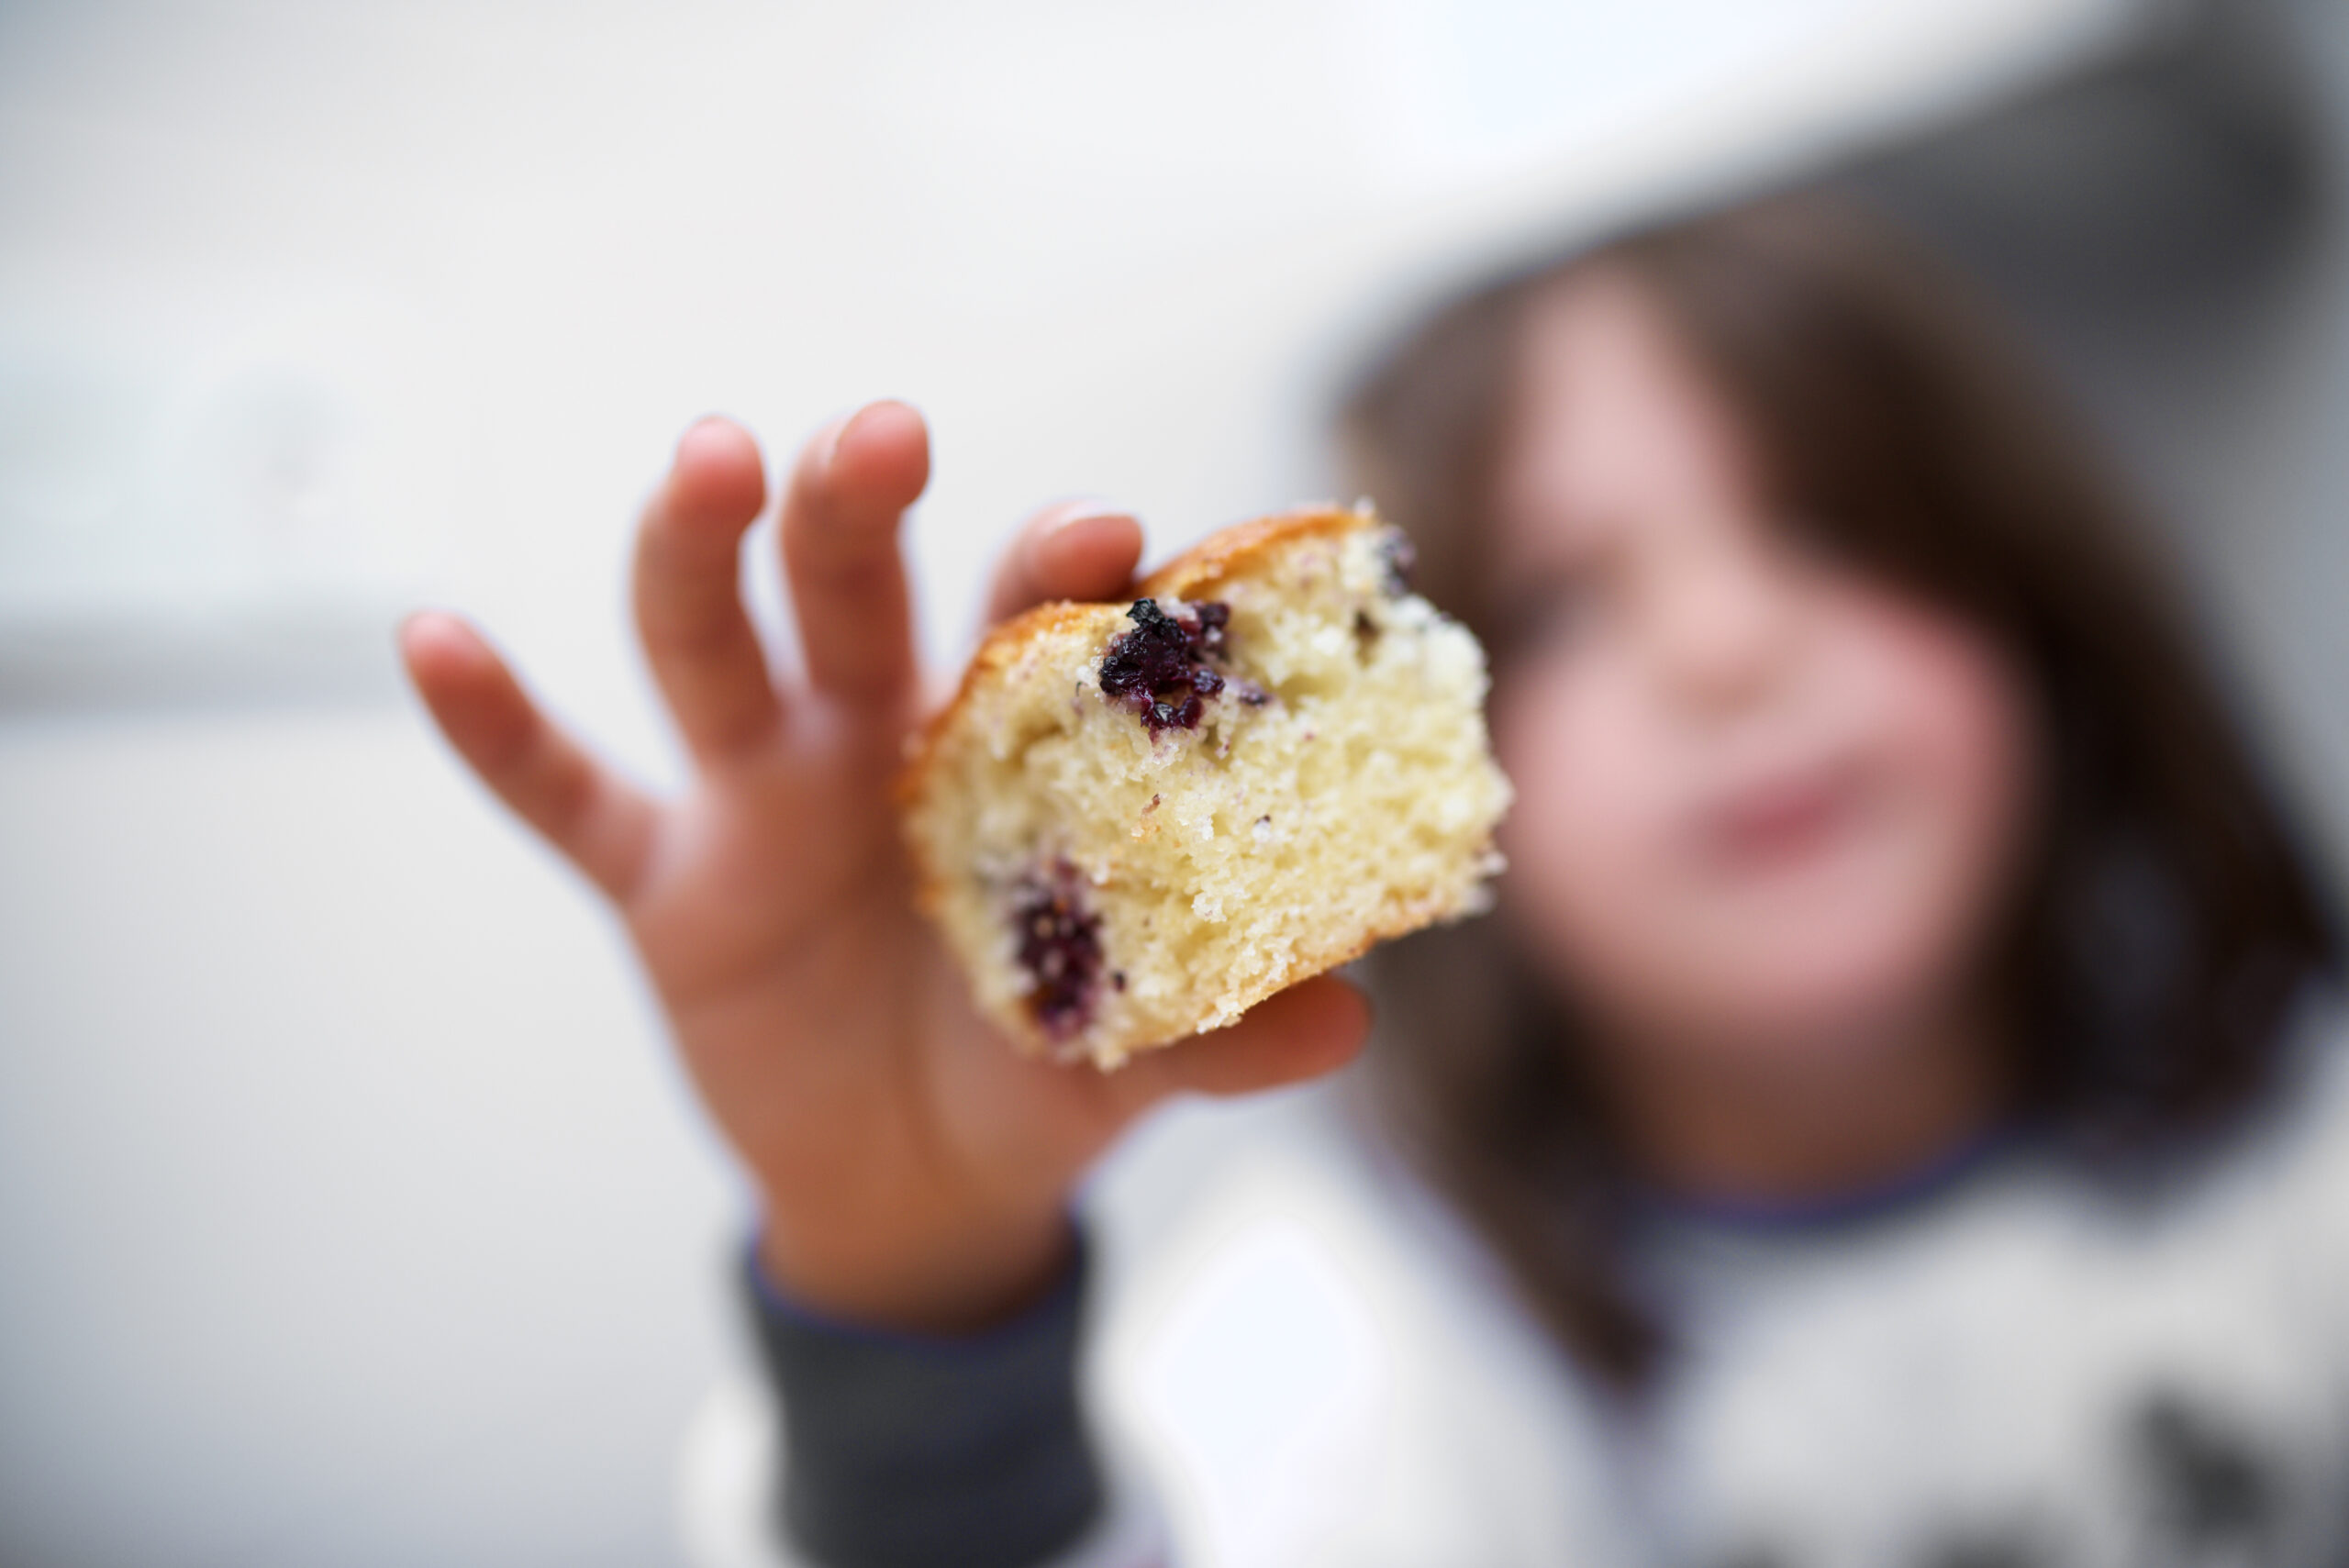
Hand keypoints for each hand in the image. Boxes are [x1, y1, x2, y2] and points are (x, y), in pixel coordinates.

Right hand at [401, 404, 1369, 1331]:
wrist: (920, 1186)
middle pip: (856, 590)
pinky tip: (431, 636)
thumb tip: (1348, 1025)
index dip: (1057, 572)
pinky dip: (497, 726)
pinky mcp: (663, 879)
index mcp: (1006, 752)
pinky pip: (563, 793)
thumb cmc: (1038, 1076)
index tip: (1100, 527)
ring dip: (697, 552)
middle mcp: (878, 738)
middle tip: (883, 435)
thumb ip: (1225, 1035)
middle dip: (863, 507)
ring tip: (707, 455)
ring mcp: (759, 797)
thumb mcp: (1129, 1062)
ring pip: (712, 645)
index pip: (1028, 625)